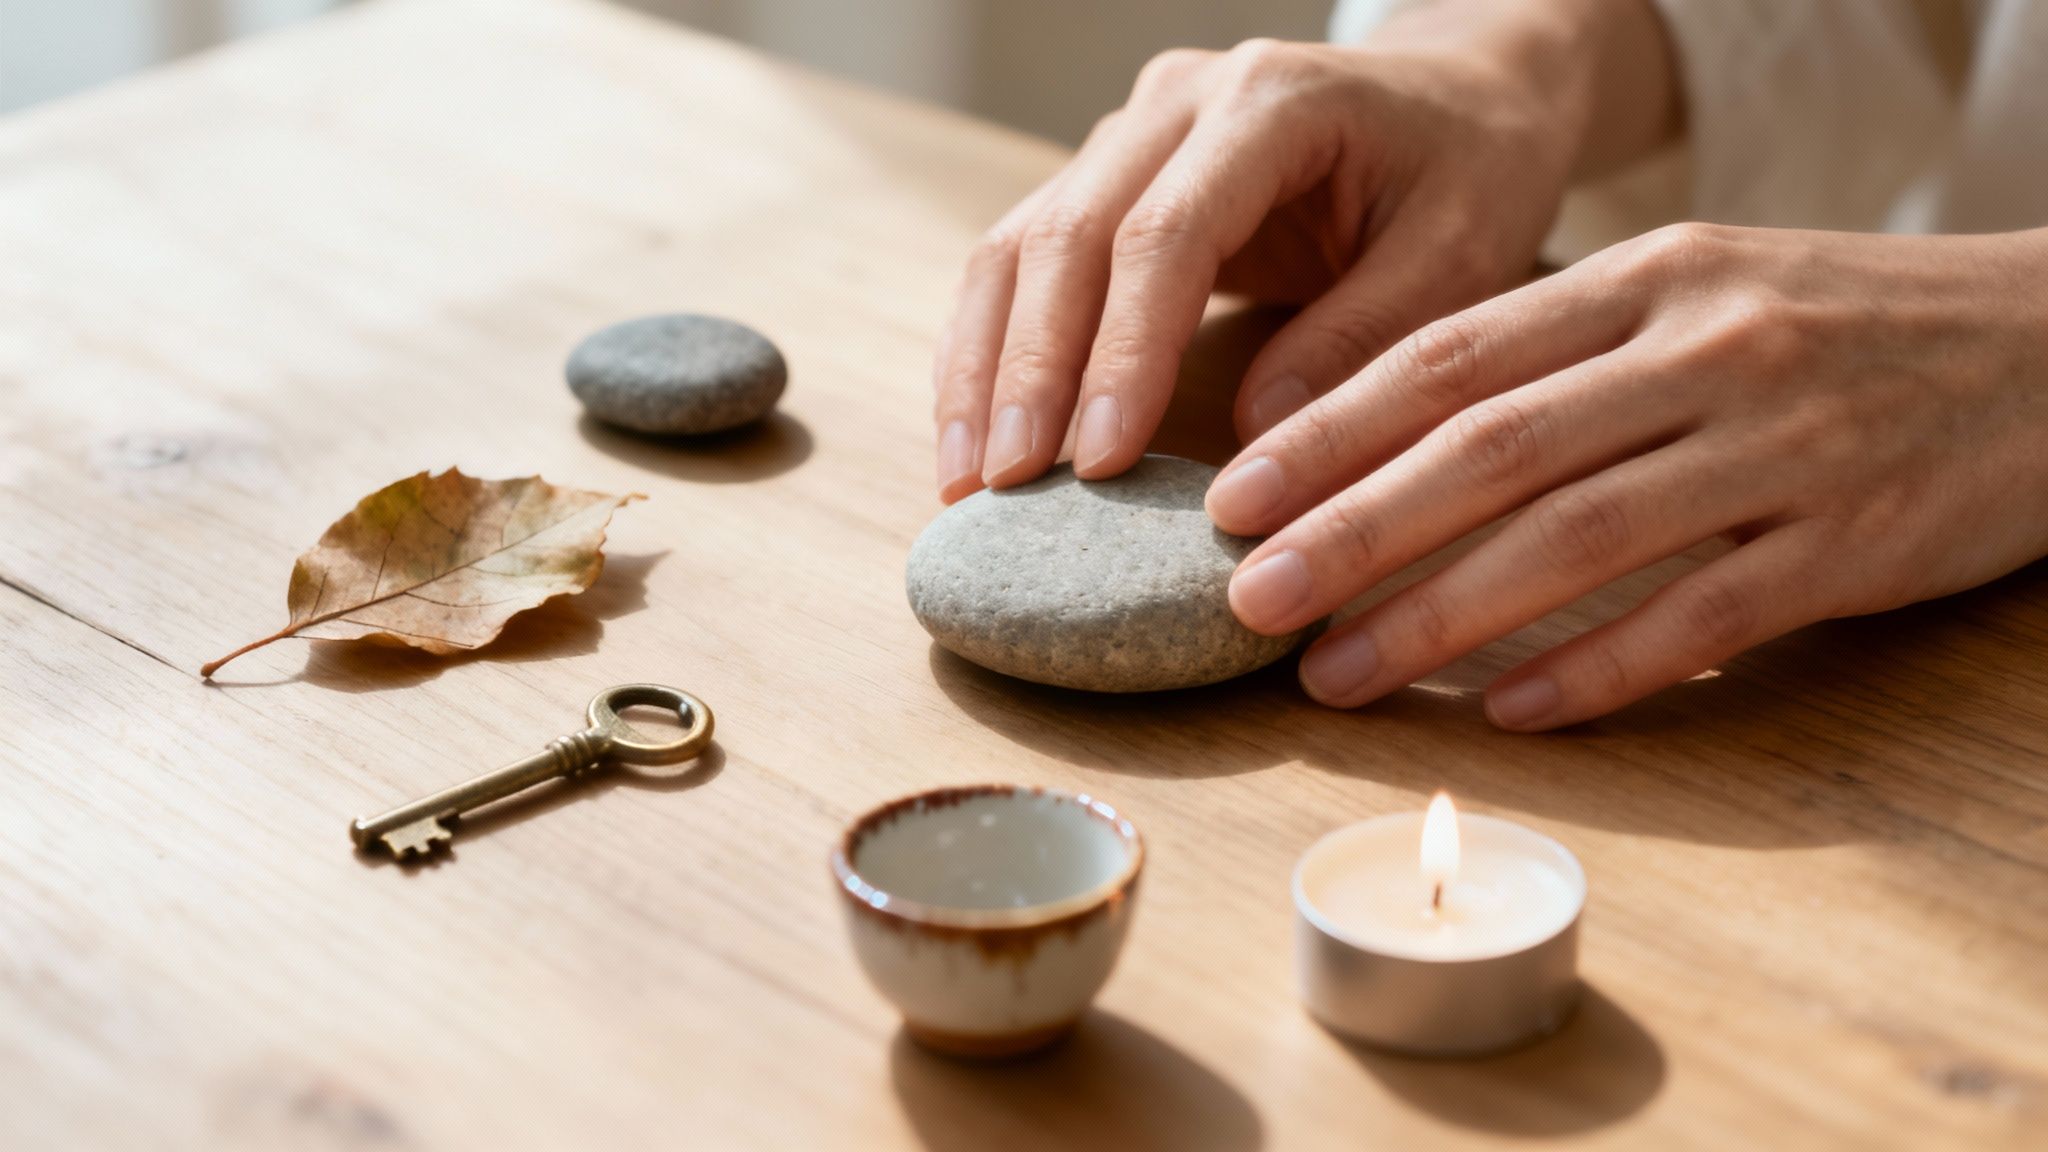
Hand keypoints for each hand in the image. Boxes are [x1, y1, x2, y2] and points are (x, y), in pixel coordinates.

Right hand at [929, 11, 1628, 502]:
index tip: (1098, 462)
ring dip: (985, 368)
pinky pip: (1023, 259)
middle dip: (1029, 374)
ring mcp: (1130, 132)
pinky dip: (991, 348)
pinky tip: (977, 431)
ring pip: (1020, 245)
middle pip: (1067, 236)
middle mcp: (1177, 101)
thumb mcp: (1462, 252)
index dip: (1121, 353)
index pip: (1164, 234)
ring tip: (964, 480)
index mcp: (1270, 101)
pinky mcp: (1108, 176)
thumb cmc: (1471, 171)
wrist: (1459, 93)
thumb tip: (1254, 441)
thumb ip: (1365, 337)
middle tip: (1004, 489)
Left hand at [1209, 223, 2047, 728]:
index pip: (1451, 356)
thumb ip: (1558, 354)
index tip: (1231, 497)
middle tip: (1246, 598)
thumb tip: (1389, 442)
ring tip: (1338, 673)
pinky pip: (1700, 619)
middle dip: (1351, 530)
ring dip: (1441, 615)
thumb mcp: (1697, 294)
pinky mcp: (1852, 541)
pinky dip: (1595, 668)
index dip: (1330, 432)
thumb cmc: (1835, 327)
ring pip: (1578, 538)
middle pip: (1489, 449)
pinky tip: (1506, 712)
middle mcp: (1703, 350)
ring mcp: (1782, 446)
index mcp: (1647, 280)